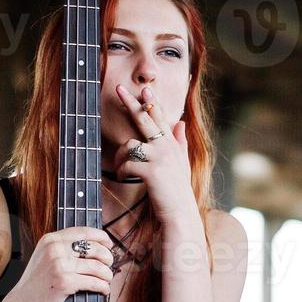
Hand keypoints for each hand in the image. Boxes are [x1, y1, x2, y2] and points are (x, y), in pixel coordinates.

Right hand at [0, 225, 115, 301]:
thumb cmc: (38, 283)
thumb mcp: (46, 257)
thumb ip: (64, 247)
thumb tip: (96, 244)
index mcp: (51, 239)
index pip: (84, 231)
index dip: (102, 237)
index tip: (109, 245)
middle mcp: (54, 249)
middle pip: (95, 248)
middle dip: (107, 258)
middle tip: (108, 267)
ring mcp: (59, 265)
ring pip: (97, 266)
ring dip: (107, 275)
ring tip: (106, 280)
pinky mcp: (64, 281)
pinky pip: (94, 282)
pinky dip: (103, 287)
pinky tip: (103, 290)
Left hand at [112, 83, 195, 224]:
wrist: (180, 213)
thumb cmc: (177, 191)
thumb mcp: (182, 164)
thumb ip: (180, 142)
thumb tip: (181, 123)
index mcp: (172, 145)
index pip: (161, 118)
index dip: (152, 103)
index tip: (144, 89)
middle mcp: (167, 147)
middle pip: (146, 119)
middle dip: (132, 103)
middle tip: (119, 88)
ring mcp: (160, 158)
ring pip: (130, 144)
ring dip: (121, 156)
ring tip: (123, 166)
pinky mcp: (152, 171)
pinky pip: (128, 164)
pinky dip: (122, 170)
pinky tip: (125, 176)